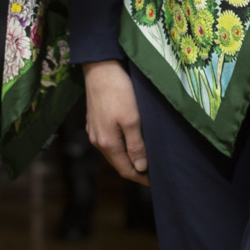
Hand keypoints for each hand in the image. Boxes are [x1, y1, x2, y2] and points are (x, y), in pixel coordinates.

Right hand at [84, 60, 149, 183]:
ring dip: (127, 158)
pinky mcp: (94, 121)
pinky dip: (120, 147)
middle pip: (118, 163)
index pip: (125, 169)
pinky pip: (109, 141)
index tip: (155, 181)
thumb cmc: (119, 92)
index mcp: (107, 143)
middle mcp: (97, 140)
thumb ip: (136, 146)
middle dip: (135, 170)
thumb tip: (140, 167)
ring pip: (113, 152)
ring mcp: (94, 131)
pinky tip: (130, 143)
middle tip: (152, 172)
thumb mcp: (132, 120)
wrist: (100, 68)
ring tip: (144, 159)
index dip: (140, 178)